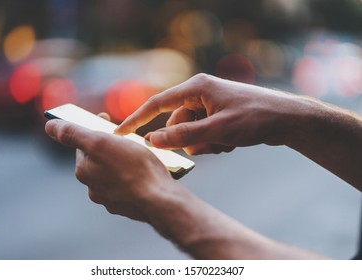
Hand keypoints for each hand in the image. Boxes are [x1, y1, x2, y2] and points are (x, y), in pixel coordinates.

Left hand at [45, 114, 176, 221]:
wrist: (160, 200)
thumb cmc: (134, 168)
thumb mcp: (100, 142)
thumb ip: (72, 134)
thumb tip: (49, 126)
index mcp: (84, 170)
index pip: (83, 144)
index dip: (95, 129)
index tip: (107, 119)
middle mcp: (93, 187)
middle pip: (99, 159)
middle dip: (109, 146)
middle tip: (127, 138)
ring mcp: (111, 198)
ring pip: (113, 172)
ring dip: (122, 162)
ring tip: (140, 156)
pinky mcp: (127, 205)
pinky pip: (127, 186)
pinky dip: (133, 177)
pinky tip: (145, 173)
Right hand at [116, 73, 300, 154]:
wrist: (288, 119)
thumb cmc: (255, 118)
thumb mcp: (217, 130)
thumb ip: (183, 136)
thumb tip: (153, 141)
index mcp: (196, 87)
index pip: (157, 104)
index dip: (136, 119)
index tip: (119, 133)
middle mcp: (200, 93)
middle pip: (177, 123)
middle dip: (190, 139)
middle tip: (212, 143)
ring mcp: (210, 104)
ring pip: (191, 132)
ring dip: (205, 143)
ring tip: (227, 142)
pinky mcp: (218, 115)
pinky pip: (204, 134)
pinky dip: (214, 142)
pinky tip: (232, 142)